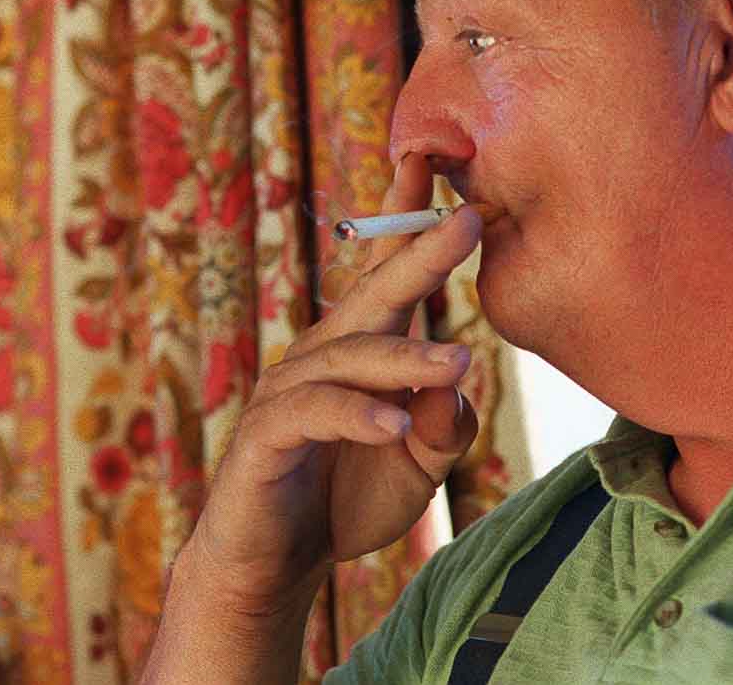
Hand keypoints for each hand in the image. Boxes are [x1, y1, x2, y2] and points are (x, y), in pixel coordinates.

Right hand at [145, 155, 480, 681]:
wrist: (271, 565)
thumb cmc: (345, 498)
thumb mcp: (419, 463)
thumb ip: (448, 423)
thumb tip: (463, 375)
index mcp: (358, 349)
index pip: (386, 275)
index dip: (408, 220)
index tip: (438, 167)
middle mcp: (322, 356)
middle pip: (372, 294)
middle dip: (418, 253)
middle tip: (466, 220)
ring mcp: (288, 392)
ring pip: (349, 358)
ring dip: (404, 359)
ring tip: (457, 364)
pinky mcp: (265, 436)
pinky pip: (313, 413)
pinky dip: (356, 416)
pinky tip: (394, 427)